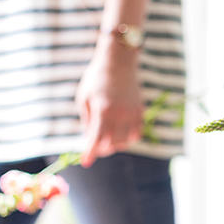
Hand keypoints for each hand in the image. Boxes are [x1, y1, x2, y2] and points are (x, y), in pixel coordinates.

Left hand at [76, 37, 143, 167]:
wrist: (118, 62)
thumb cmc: (96, 78)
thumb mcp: (83, 98)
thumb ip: (87, 121)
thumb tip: (90, 139)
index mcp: (103, 111)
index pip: (96, 140)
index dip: (90, 153)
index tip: (85, 162)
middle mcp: (120, 115)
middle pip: (112, 145)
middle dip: (101, 149)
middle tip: (95, 146)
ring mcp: (132, 114)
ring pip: (125, 142)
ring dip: (114, 145)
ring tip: (106, 139)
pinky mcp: (140, 112)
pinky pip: (135, 134)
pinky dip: (127, 138)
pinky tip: (119, 133)